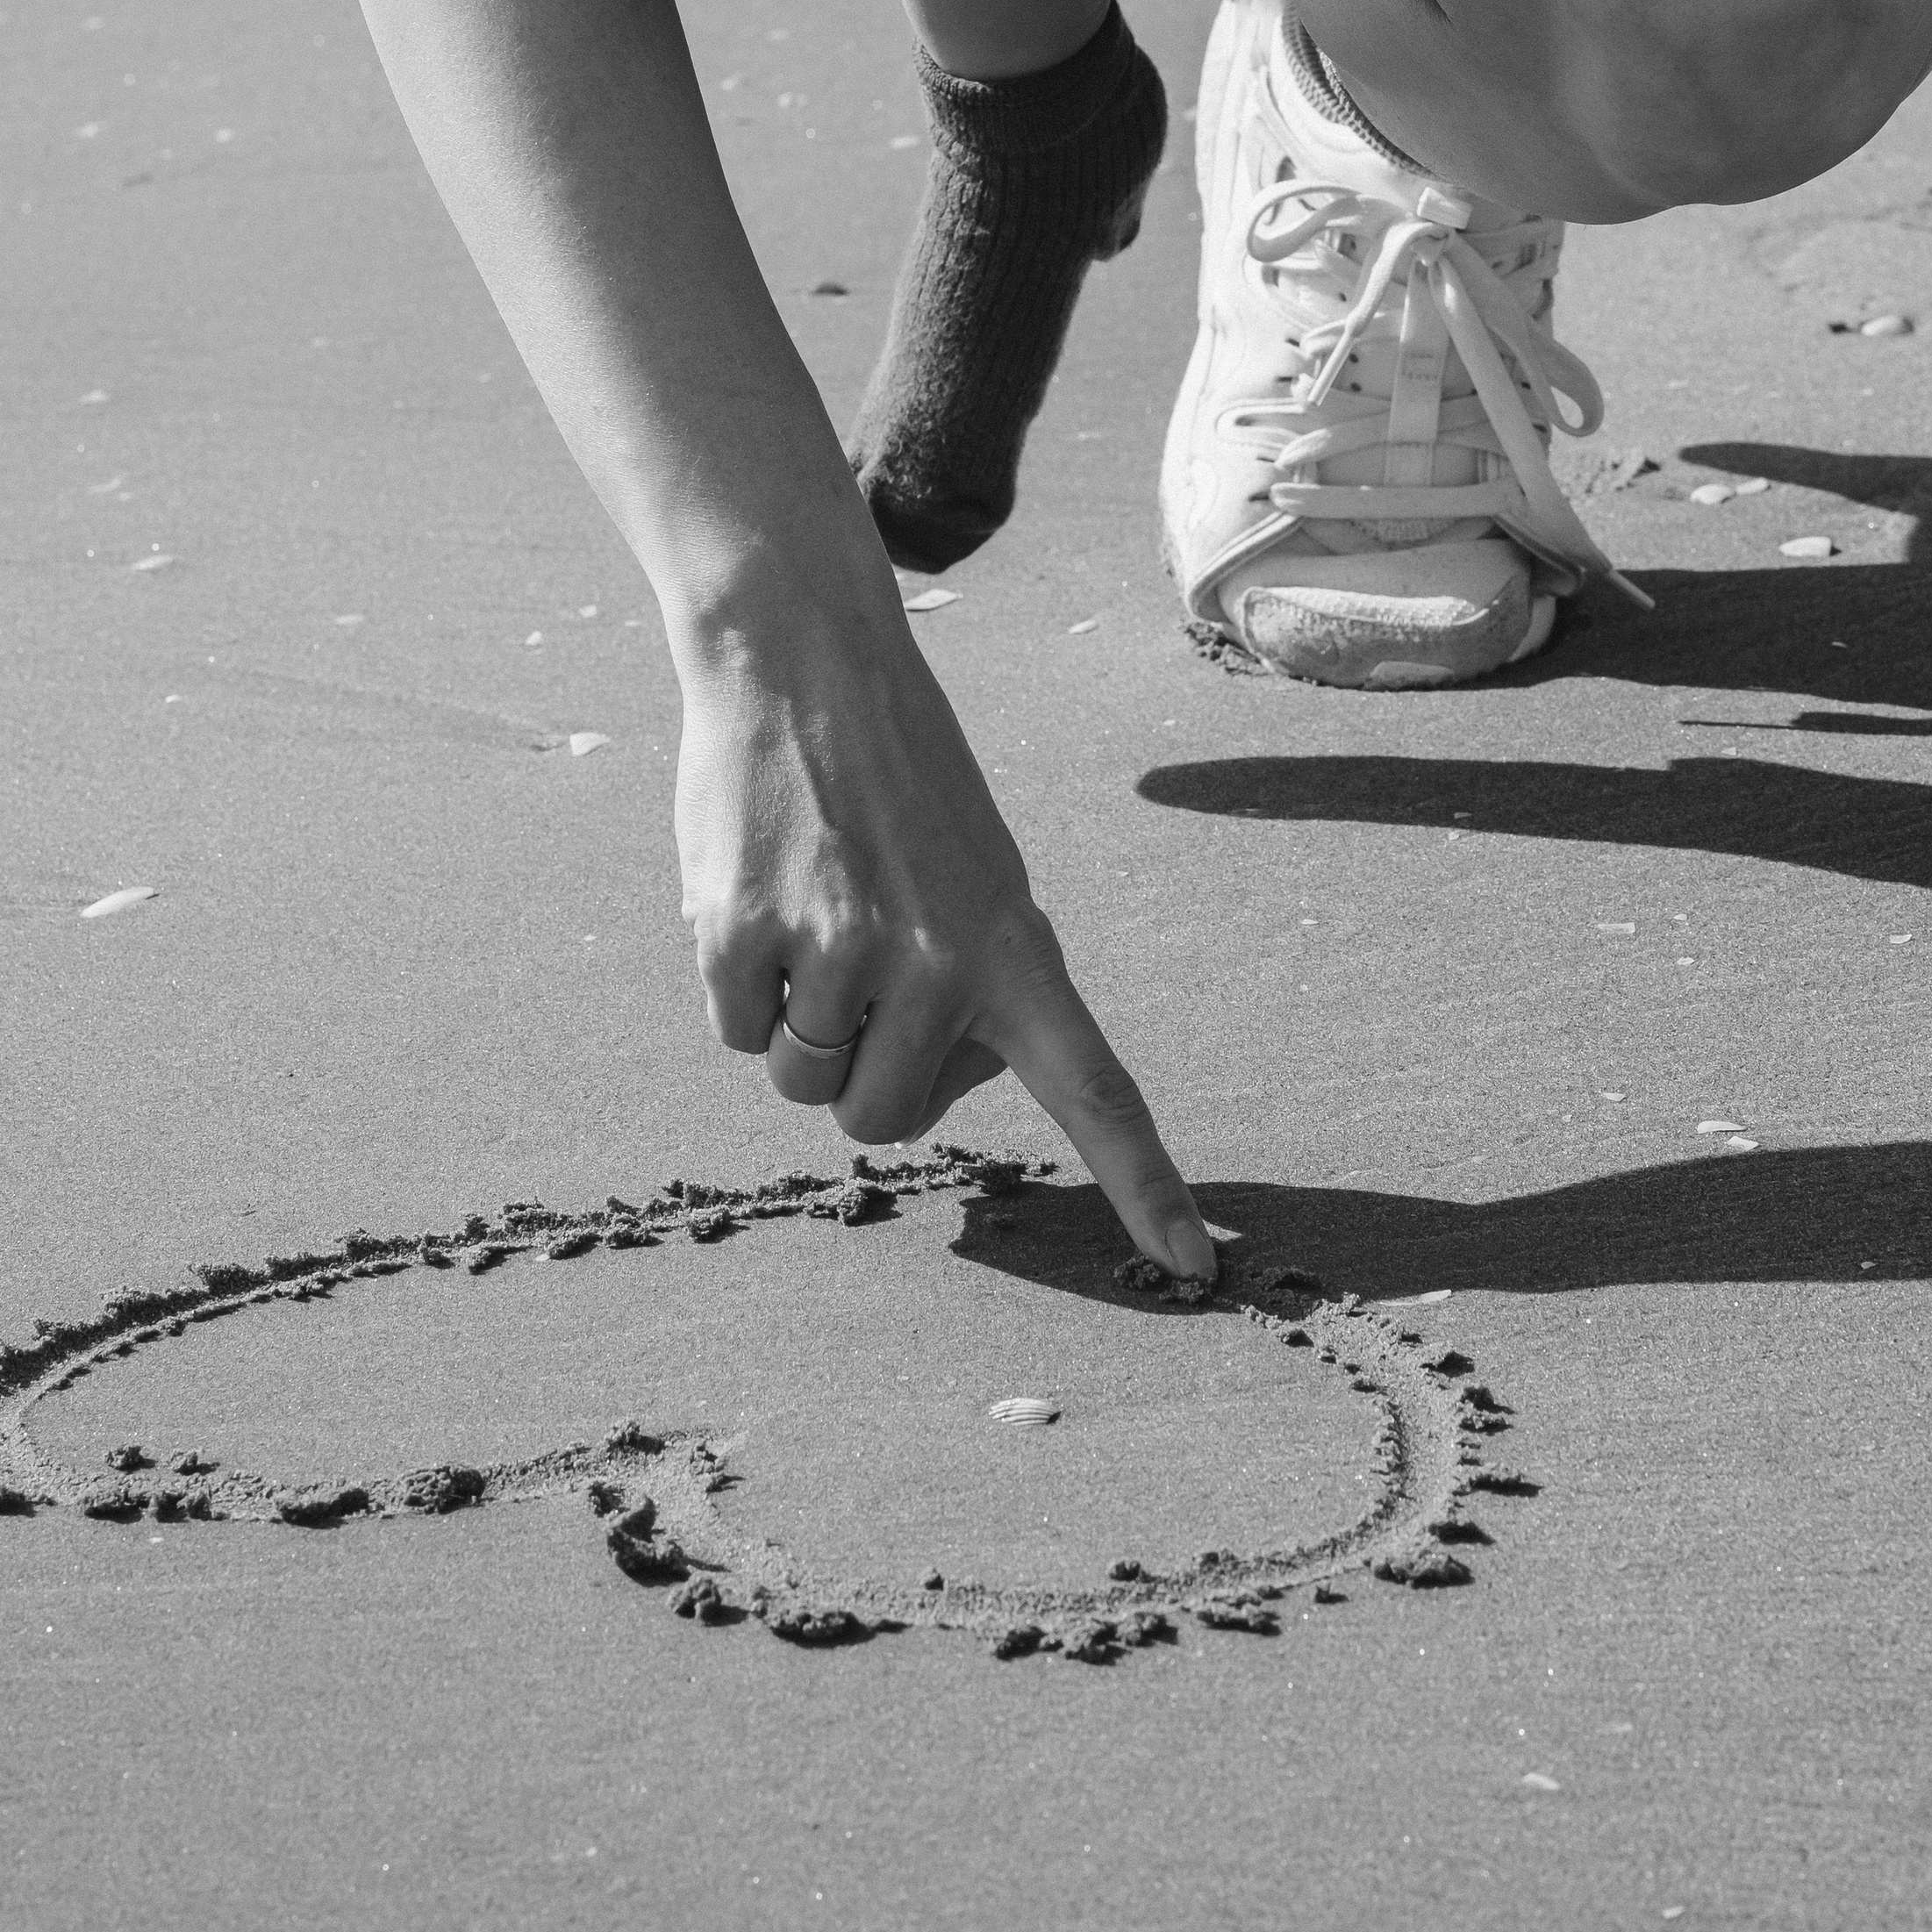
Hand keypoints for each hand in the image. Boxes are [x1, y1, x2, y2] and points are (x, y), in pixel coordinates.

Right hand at [673, 583, 1215, 1285]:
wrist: (801, 658)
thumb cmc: (893, 778)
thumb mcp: (975, 870)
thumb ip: (979, 978)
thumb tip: (926, 1082)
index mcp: (1018, 947)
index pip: (1102, 1090)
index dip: (1147, 1188)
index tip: (1197, 1273)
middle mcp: (939, 961)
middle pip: (882, 1121)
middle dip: (855, 1072)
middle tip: (852, 966)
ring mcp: (840, 952)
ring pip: (800, 1082)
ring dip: (789, 1020)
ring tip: (808, 907)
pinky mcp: (746, 937)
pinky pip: (734, 1031)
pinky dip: (735, 982)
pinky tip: (756, 889)